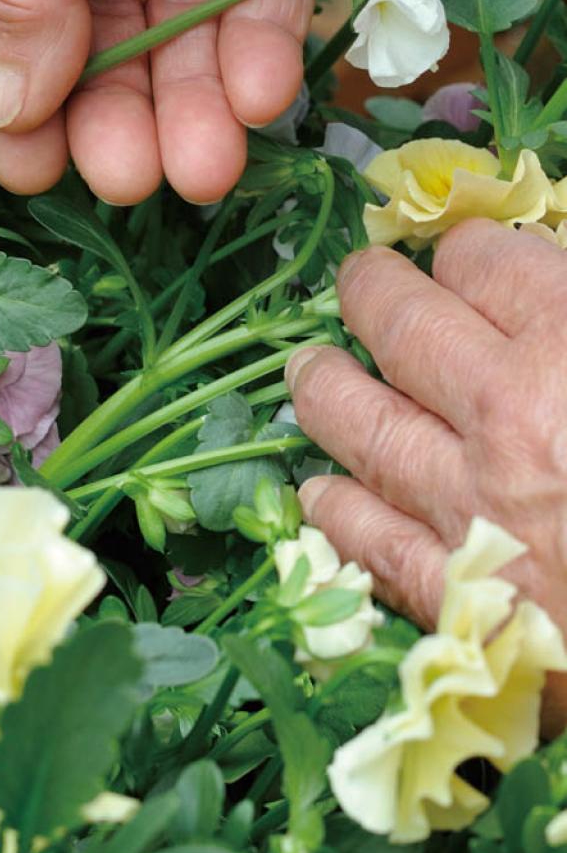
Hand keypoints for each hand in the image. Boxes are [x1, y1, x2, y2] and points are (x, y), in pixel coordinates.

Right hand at [0, 0, 476, 202]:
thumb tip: (0, 106)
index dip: (18, 87)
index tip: (28, 171)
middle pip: (99, 28)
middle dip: (110, 113)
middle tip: (123, 182)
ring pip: (184, 27)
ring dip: (187, 106)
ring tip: (199, 171)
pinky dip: (259, 52)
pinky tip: (252, 102)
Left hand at [290, 221, 566, 730]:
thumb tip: (554, 255)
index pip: (482, 258)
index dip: (471, 249)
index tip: (467, 256)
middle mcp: (507, 416)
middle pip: (399, 322)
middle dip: (372, 289)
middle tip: (361, 281)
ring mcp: (473, 510)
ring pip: (358, 421)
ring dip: (324, 384)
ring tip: (310, 366)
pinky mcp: (465, 603)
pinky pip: (367, 542)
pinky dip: (335, 510)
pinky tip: (322, 491)